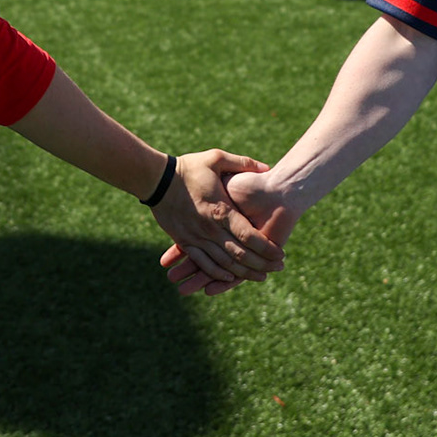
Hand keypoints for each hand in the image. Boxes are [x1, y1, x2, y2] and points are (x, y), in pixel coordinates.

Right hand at [148, 151, 283, 295]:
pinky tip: (229, 278)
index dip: (267, 248)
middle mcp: (210, 229)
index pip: (250, 236)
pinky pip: (203, 263)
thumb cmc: (188, 167)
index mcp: (222, 210)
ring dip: (243, 273)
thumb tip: (266, 167)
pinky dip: (217, 274)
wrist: (156, 179)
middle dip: (261, 264)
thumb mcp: (216, 159)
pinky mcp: (185, 241)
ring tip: (261, 276)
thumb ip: (243, 163)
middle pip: (240, 255)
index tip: (280, 252)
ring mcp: (197, 238)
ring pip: (224, 263)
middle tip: (277, 268)